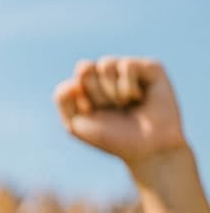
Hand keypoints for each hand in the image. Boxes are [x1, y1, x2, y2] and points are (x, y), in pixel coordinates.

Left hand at [55, 57, 186, 167]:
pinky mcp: (149, 67)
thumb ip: (63, 97)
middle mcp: (106, 76)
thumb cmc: (111, 137)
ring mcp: (127, 70)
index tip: (93, 118)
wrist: (146, 148)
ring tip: (125, 103)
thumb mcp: (76, 124)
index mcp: (85, 89)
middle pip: (84, 69)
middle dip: (95, 94)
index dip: (79, 105)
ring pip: (105, 64)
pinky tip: (139, 96)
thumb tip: (81, 65)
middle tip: (111, 109)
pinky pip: (126, 65)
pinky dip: (128, 86)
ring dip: (112, 90)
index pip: (69, 86)